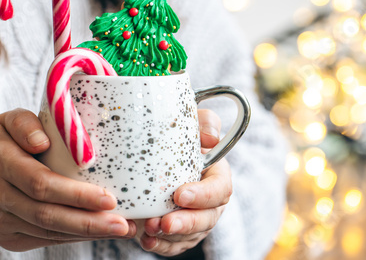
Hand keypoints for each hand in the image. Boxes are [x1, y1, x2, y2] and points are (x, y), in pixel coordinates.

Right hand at [0, 109, 134, 254]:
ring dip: (86, 233)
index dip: (75, 194)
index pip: (40, 183)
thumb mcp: (3, 122)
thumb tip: (43, 141)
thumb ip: (23, 122)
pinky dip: (73, 237)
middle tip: (123, 223)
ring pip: (47, 231)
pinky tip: (97, 232)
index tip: (108, 198)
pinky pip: (44, 239)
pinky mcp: (6, 238)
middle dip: (88, 221)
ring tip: (119, 229)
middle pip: (46, 213)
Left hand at [136, 109, 231, 256]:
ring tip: (148, 230)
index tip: (180, 195)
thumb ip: (205, 121)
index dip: (203, 195)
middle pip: (206, 219)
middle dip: (186, 223)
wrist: (160, 154)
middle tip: (164, 222)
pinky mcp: (180, 232)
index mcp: (217, 176)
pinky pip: (173, 244)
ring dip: (169, 236)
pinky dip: (160, 245)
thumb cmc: (180, 137)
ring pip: (189, 235)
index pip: (220, 190)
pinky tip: (145, 241)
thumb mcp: (194, 121)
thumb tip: (211, 137)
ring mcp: (196, 219)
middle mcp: (210, 202)